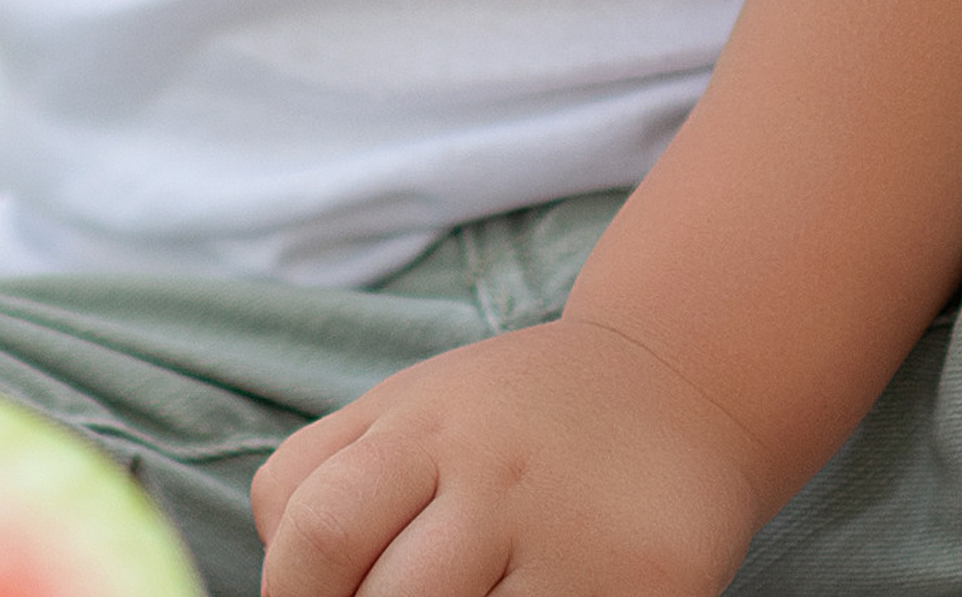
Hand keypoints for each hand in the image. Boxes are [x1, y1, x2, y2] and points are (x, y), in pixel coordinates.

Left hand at [251, 316, 766, 596]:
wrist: (680, 385)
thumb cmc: (515, 423)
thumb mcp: (411, 413)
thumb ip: (325, 483)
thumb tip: (281, 589)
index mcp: (423, 422)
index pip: (311, 529)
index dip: (292, 594)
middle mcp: (492, 470)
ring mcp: (567, 534)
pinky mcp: (640, 587)